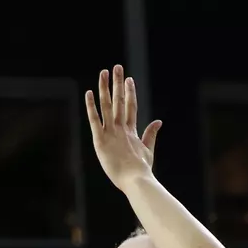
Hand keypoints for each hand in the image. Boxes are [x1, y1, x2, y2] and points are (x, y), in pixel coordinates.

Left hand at [85, 65, 161, 190]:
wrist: (136, 180)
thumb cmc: (141, 170)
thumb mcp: (148, 150)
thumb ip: (151, 134)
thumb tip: (159, 121)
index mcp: (132, 132)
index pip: (131, 107)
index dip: (130, 92)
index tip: (129, 79)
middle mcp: (121, 128)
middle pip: (120, 101)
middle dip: (119, 83)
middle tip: (117, 67)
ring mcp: (111, 133)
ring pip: (107, 106)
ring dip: (105, 88)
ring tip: (104, 72)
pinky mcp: (100, 140)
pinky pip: (94, 120)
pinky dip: (91, 107)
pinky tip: (88, 93)